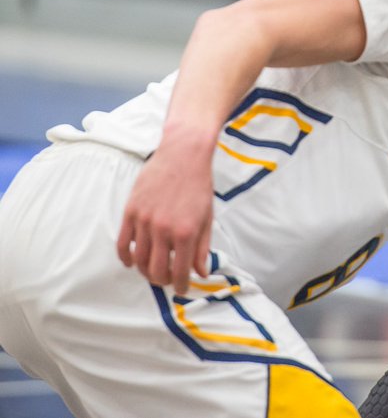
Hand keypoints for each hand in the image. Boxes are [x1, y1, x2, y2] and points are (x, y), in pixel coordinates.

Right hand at [116, 137, 213, 294]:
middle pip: (156, 271)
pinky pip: (122, 243)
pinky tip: (131, 261)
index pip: (180, 272)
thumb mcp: (207, 218)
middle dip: (162, 281)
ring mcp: (145, 221)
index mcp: (186, 233)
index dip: (181, 286)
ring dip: (145, 271)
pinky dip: (125, 257)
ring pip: (138, 260)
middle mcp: (163, 230)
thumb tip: (201, 273)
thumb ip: (203, 247)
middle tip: (167, 280)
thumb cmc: (199, 186)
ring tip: (152, 271)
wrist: (183, 155)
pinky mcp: (130, 211)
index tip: (182, 289)